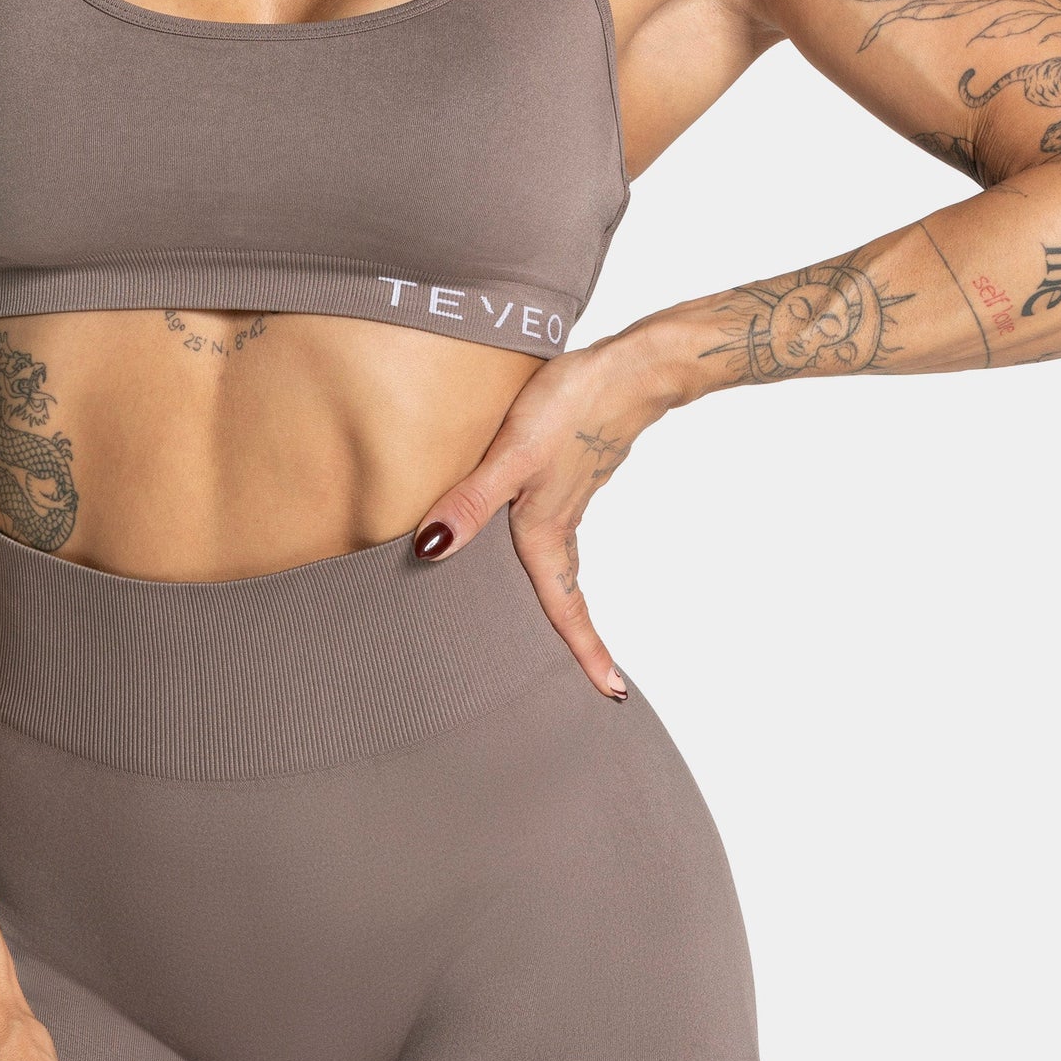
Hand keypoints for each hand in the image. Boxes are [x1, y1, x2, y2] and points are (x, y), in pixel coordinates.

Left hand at [412, 328, 675, 697]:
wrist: (630, 367)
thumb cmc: (572, 405)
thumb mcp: (513, 454)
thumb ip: (470, 502)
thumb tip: (430, 552)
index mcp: (546, 529)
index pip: (565, 606)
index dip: (584, 650)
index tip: (610, 693)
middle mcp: (561, 520)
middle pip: (567, 591)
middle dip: (578, 636)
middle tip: (592, 677)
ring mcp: (571, 494)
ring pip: (563, 558)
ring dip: (566, 593)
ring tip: (565, 621)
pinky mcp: (573, 467)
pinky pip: (560, 524)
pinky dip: (555, 550)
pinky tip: (538, 533)